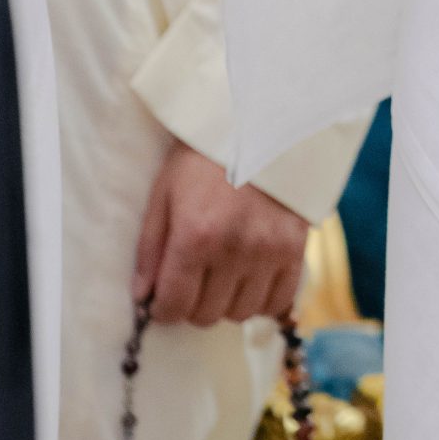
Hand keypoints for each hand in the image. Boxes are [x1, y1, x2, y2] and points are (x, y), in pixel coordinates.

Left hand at [133, 138, 307, 325]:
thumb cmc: (204, 157)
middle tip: (193, 280)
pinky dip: (261, 300)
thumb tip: (142, 297)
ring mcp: (269, 250)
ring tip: (222, 276)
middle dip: (192, 304)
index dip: (163, 309)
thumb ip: (150, 248)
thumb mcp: (165, 193)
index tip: (164, 298)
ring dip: (227, 302)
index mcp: (195, 235)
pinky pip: (278, 301)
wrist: (261, 125)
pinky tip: (251, 280)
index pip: (173, 306)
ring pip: (241, 313)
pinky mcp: (296, 248)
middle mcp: (233, 249)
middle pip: (206, 314)